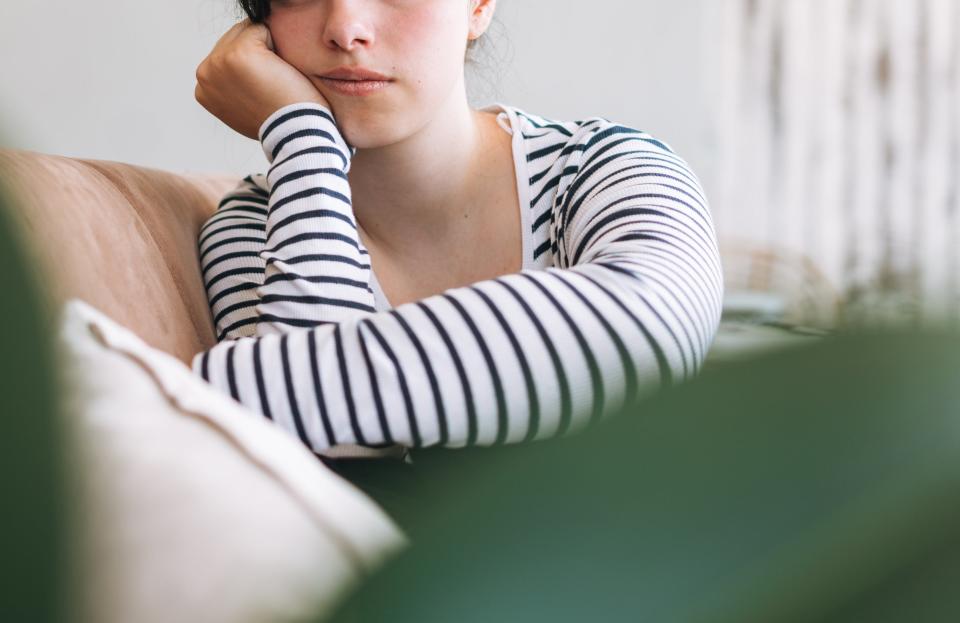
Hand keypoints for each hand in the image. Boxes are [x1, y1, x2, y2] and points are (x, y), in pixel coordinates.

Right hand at [195, 19, 330, 139]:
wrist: (294, 133)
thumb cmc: (279, 123)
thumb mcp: (244, 111)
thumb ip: (233, 90)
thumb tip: (237, 76)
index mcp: (203, 88)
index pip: (225, 55)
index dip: (251, 67)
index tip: (262, 92)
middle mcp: (205, 73)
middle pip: (233, 38)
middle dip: (257, 54)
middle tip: (270, 86)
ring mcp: (219, 61)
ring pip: (247, 31)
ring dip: (266, 50)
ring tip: (273, 80)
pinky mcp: (239, 52)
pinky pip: (261, 29)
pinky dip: (277, 45)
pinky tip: (279, 72)